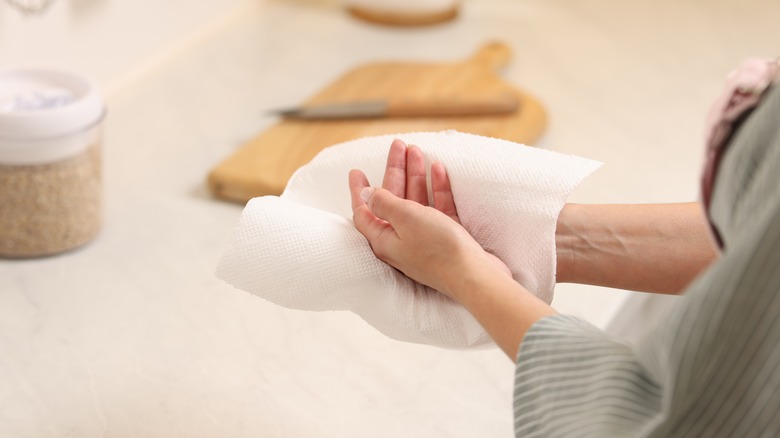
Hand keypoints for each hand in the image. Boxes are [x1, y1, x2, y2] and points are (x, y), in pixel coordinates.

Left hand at [348, 139, 508, 298]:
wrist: (475, 275)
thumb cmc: (437, 248)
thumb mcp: (405, 218)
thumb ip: (384, 203)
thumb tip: (365, 194)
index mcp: (385, 239)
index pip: (364, 212)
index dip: (358, 191)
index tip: (355, 171)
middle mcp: (402, 240)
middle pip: (393, 200)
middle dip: (395, 172)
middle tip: (398, 146)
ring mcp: (425, 239)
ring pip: (416, 201)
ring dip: (416, 175)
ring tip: (417, 150)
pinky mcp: (447, 237)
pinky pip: (438, 208)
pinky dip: (437, 189)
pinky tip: (439, 169)